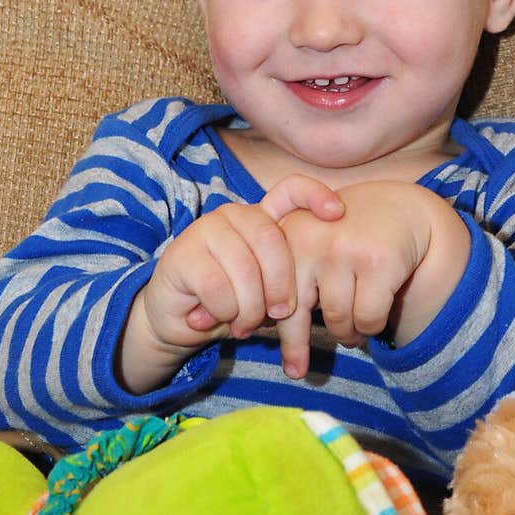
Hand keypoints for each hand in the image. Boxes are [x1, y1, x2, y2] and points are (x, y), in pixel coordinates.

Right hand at [117, 175, 343, 393]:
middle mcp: (234, 215)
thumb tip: (321, 290)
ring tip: (241, 323)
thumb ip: (290, 280)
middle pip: (271, 240)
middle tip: (278, 315)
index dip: (314, 195)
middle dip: (281, 287)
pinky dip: (224, 313)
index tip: (337, 213)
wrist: (177, 321)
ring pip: (246, 270)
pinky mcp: (183, 254)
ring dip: (249, 309)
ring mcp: (206, 230)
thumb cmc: (232, 303)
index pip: (290, 190)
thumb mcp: (268, 292)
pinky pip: (218, 288)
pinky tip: (212, 317)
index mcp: (260, 219)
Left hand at [277, 181, 470, 376]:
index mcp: (284, 234)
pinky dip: (372, 326)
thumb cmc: (346, 236)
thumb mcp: (307, 241)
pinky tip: (375, 312)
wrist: (401, 209)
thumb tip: (256, 328)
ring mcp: (343, 249)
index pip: (269, 296)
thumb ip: (280, 276)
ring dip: (347, 332)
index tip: (276, 361)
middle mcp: (308, 238)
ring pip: (336, 321)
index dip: (272, 330)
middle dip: (299, 344)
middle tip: (300, 368)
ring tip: (353, 323)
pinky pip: (368, 319)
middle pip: (294, 315)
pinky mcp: (377, 262)